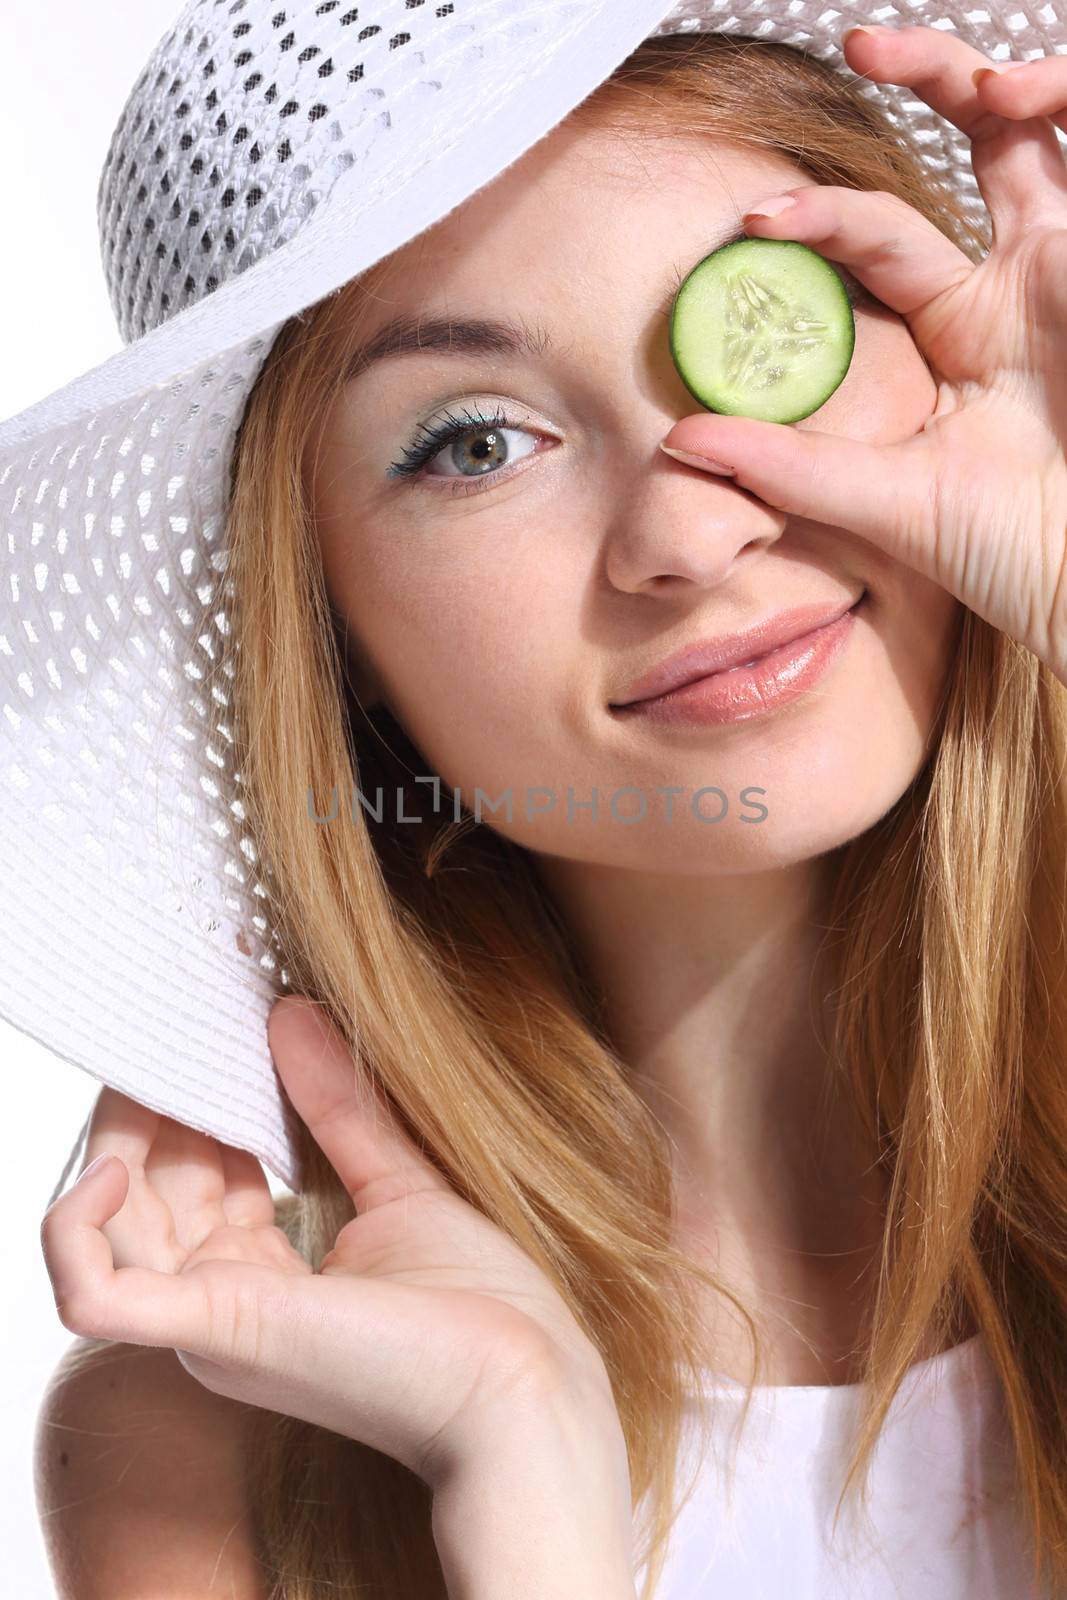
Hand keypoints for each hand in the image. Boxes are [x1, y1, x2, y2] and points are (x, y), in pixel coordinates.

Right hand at [39, 996, 624, 1491]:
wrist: (523, 1384)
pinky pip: (91, 1292)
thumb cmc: (477, 1306)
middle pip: (146, 1194)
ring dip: (112, 1140)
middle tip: (177, 1030)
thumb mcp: (399, 1182)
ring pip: (109, 1227)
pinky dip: (74, 1230)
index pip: (192, 1182)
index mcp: (261, 1280)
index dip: (191, 1107)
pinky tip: (111, 1169)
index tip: (208, 1033)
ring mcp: (210, 1319)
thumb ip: (339, 1105)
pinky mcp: (213, 1327)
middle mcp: (222, 1302)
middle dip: (152, 1108)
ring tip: (152, 1068)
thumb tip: (292, 1012)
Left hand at [661, 22, 1066, 684]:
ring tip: (960, 70)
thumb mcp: (887, 501)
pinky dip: (1060, 104)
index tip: (755, 220)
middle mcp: (1020, 281)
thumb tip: (682, 440)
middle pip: (976, 143)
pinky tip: (1019, 95)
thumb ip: (789, 467)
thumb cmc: (1012, 553)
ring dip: (995, 81)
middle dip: (924, 75)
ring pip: (1039, 131)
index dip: (821, 217)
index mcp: (961, 326)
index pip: (882, 235)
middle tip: (862, 45)